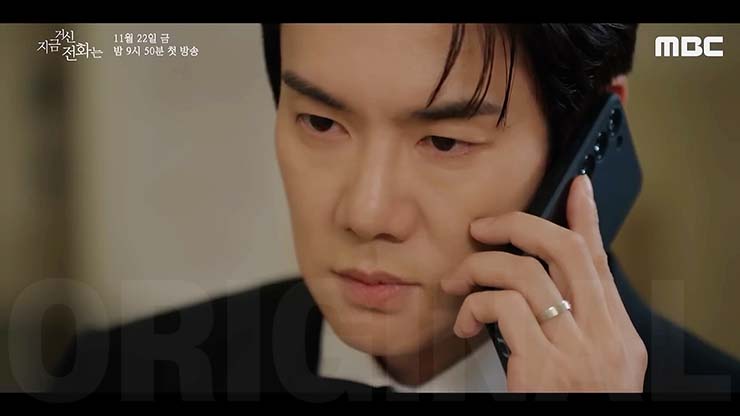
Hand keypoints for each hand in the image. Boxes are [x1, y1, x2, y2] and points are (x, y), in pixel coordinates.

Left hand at [441, 174, 647, 391]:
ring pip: (524, 272)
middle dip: (518, 225)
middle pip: (565, 251)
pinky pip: (502, 307)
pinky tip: (467, 320)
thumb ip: (575, 328)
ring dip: (480, 268)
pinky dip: (475, 305)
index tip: (576, 187)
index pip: (600, 262)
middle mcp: (602, 337)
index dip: (587, 218)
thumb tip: (542, 290)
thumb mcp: (590, 370)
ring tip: (459, 282)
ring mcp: (575, 351)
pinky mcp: (542, 366)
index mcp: (616, 335)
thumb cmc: (573, 408)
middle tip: (484, 227)